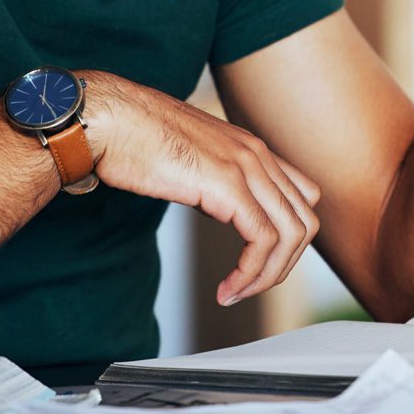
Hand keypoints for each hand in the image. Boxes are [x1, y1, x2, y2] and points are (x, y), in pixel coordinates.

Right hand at [78, 73, 319, 305]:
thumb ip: (215, 181)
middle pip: (305, 221)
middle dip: (282, 265)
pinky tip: (226, 289)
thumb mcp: (191, 161)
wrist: (107, 120)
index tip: (256, 265)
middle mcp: (257, 153)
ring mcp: (246, 165)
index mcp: (251, 148)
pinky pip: (262, 240)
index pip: (303, 198)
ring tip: (236, 293)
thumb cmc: (133, 139)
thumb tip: (220, 208)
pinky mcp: (227, 184)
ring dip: (267, 276)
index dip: (288, 239)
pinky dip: (250, 273)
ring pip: (292, 234)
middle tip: (247, 288)